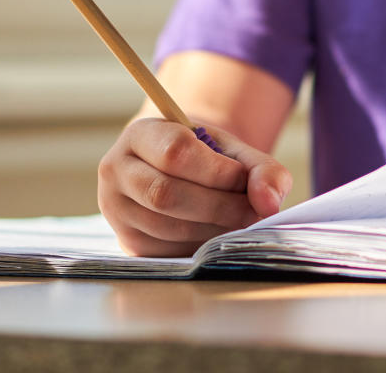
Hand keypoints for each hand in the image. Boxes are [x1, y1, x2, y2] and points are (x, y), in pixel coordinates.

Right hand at [97, 118, 292, 256]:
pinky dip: (200, 245)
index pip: (175, 152)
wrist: (175, 175)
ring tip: (236, 221)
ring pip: (167, 226)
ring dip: (213, 229)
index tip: (242, 178)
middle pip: (166, 194)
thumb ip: (260, 169)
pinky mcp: (128, 241)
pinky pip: (167, 250)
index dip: (216, 170)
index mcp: (139, 134)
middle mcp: (116, 170)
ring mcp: (116, 209)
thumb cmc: (204, 159)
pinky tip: (215, 234)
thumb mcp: (231, 150)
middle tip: (251, 211)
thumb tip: (269, 204)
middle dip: (218, 206)